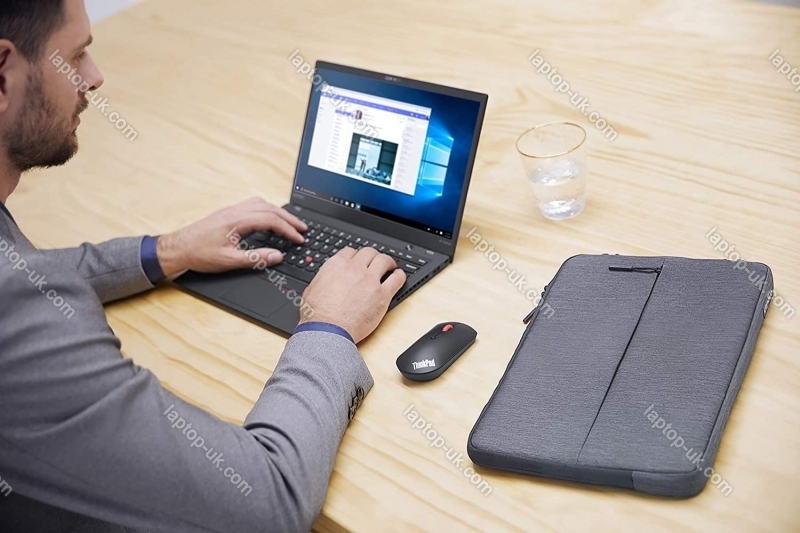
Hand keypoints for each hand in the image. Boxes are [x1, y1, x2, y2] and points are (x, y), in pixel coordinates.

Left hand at [156, 197, 306, 276]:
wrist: (178, 248)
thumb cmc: (199, 254)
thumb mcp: (229, 261)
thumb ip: (256, 258)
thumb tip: (277, 256)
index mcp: (237, 220)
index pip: (270, 220)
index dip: (288, 229)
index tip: (299, 238)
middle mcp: (235, 211)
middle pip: (270, 209)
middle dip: (289, 219)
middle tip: (303, 229)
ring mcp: (231, 210)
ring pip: (262, 204)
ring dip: (279, 212)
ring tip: (290, 223)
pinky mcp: (228, 213)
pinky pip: (253, 205)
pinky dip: (267, 210)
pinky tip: (269, 218)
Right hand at [299, 247, 406, 343]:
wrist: (327, 330)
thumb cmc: (317, 315)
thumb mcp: (312, 289)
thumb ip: (323, 279)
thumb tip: (325, 279)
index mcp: (336, 265)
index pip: (350, 251)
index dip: (356, 256)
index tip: (359, 261)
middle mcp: (354, 269)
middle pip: (369, 252)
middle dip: (372, 256)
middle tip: (375, 262)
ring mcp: (370, 280)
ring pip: (384, 260)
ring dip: (388, 262)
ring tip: (391, 266)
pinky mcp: (382, 294)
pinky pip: (396, 279)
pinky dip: (399, 275)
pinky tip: (399, 277)